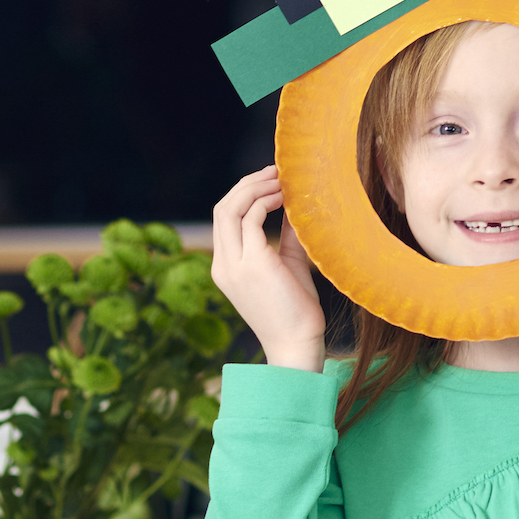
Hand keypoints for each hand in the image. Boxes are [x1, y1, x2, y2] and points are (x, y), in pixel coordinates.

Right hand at [211, 166, 324, 371]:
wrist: (297, 346)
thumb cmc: (296, 311)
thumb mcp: (287, 264)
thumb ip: (284, 234)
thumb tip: (293, 202)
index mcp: (226, 267)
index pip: (224, 218)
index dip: (244, 193)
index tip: (271, 181)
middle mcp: (223, 265)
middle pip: (222, 208)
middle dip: (248, 184)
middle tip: (276, 172)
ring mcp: (234, 265)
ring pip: (230, 208)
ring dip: (256, 188)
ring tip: (282, 180)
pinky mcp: (252, 264)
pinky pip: (251, 218)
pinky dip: (266, 201)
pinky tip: (286, 199)